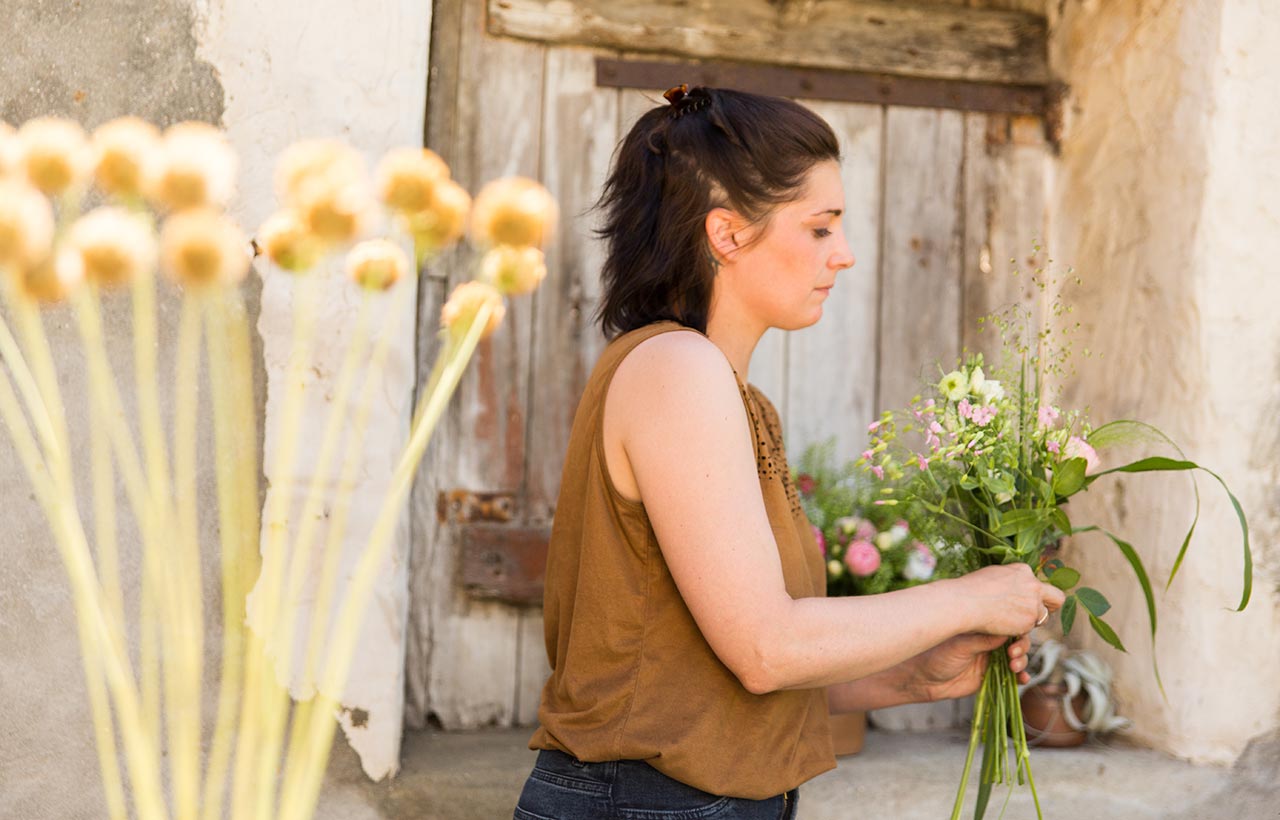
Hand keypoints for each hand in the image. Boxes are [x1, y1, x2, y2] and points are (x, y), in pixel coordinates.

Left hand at [908, 633, 1033, 701]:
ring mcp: (991, 659)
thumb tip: (1008, 631)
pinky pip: (1012, 676)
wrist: (924, 679)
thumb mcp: (961, 645)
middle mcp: (988, 641)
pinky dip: (1020, 677)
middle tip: (1013, 654)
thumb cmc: (937, 655)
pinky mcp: (991, 676)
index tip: (1016, 637)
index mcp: (981, 628)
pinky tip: (1021, 679)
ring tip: (1015, 667)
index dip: (1017, 630)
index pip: (1007, 625)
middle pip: (1016, 641)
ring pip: (1017, 658)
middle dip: (1020, 647)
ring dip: (1021, 662)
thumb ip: (983, 640)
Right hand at [952, 564, 1065, 636]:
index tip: (1025, 601)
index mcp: (1023, 570)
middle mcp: (1033, 584)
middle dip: (1050, 607)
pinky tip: (1002, 627)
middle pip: (1056, 598)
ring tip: (1008, 622)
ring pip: (1041, 617)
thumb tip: (1013, 586)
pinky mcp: (1030, 620)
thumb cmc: (971, 589)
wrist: (965, 601)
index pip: (1039, 583)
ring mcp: (1034, 603)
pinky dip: (1018, 630)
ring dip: (1029, 621)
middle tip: (1035, 615)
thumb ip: (1010, 580)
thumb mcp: (994, 575)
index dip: (1034, 595)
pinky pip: (1029, 629)